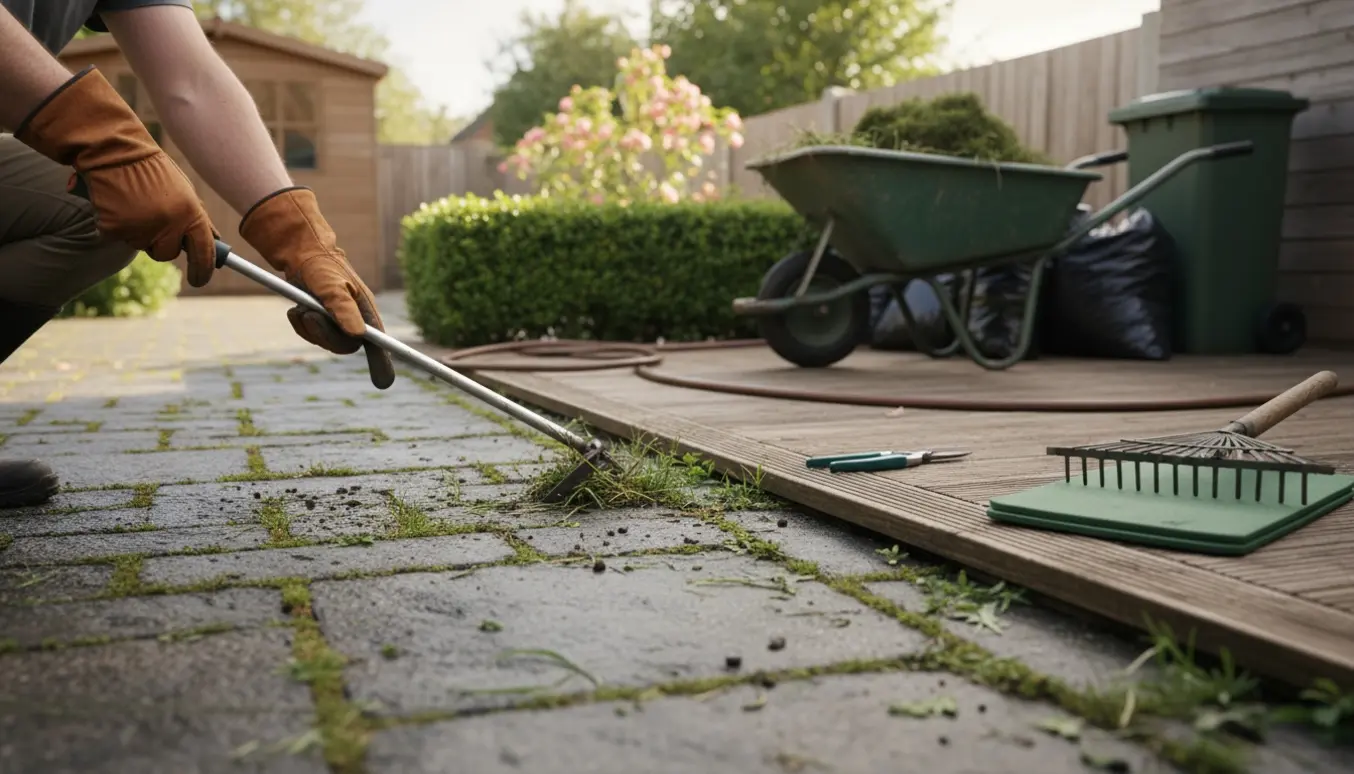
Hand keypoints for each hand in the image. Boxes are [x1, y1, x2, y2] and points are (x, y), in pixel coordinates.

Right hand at [14, 66, 218, 286]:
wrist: (114, 149)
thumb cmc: (152, 169)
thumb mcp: (184, 190)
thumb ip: (198, 218)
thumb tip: (215, 243)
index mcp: (191, 213)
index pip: (204, 252)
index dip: (203, 270)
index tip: (200, 279)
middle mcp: (168, 224)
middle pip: (167, 253)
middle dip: (161, 242)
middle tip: (152, 217)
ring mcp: (140, 227)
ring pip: (141, 245)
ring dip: (138, 231)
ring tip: (134, 202)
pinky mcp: (113, 228)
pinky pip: (117, 237)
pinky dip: (115, 224)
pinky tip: (116, 203)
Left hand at [239, 186, 394, 388]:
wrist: (300, 254)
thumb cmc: (322, 266)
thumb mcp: (332, 285)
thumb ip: (344, 309)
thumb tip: (359, 335)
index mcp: (365, 311)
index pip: (378, 342)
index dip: (381, 362)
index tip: (384, 383)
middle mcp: (354, 319)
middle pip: (346, 346)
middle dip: (324, 334)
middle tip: (310, 315)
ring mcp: (337, 322)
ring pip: (325, 342)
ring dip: (309, 327)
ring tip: (301, 306)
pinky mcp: (320, 322)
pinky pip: (310, 335)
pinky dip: (300, 324)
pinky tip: (296, 308)